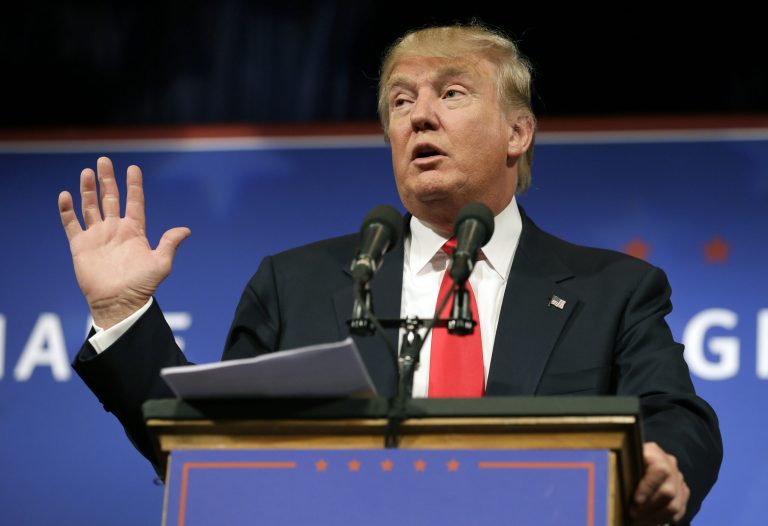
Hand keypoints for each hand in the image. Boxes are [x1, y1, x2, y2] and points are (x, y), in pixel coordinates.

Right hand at [58, 157, 189, 328]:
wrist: (118, 302)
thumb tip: (185, 230)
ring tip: (87, 172)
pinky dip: (67, 210)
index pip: (134, 202)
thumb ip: (170, 244)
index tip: (133, 168)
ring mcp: (97, 236)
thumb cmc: (142, 286)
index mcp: (135, 231)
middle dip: (107, 180)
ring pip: (90, 206)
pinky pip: (71, 223)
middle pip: (110, 198)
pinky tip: (66, 195)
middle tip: (104, 161)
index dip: (134, 185)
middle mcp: (115, 230)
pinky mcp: (80, 245)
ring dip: (88, 189)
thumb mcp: (161, 264)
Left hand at [630, 441, 689, 524]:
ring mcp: (678, 478)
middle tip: (633, 515)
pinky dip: (664, 519)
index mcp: (654, 452)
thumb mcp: (622, 461)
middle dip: (649, 507)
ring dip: (655, 517)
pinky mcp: (683, 491)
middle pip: (668, 491)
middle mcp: (670, 463)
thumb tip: (617, 486)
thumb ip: (623, 470)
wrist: (638, 461)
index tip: (635, 501)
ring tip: (639, 521)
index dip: (648, 487)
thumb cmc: (624, 462)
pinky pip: (679, 511)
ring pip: (674, 504)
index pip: (659, 470)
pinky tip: (649, 521)